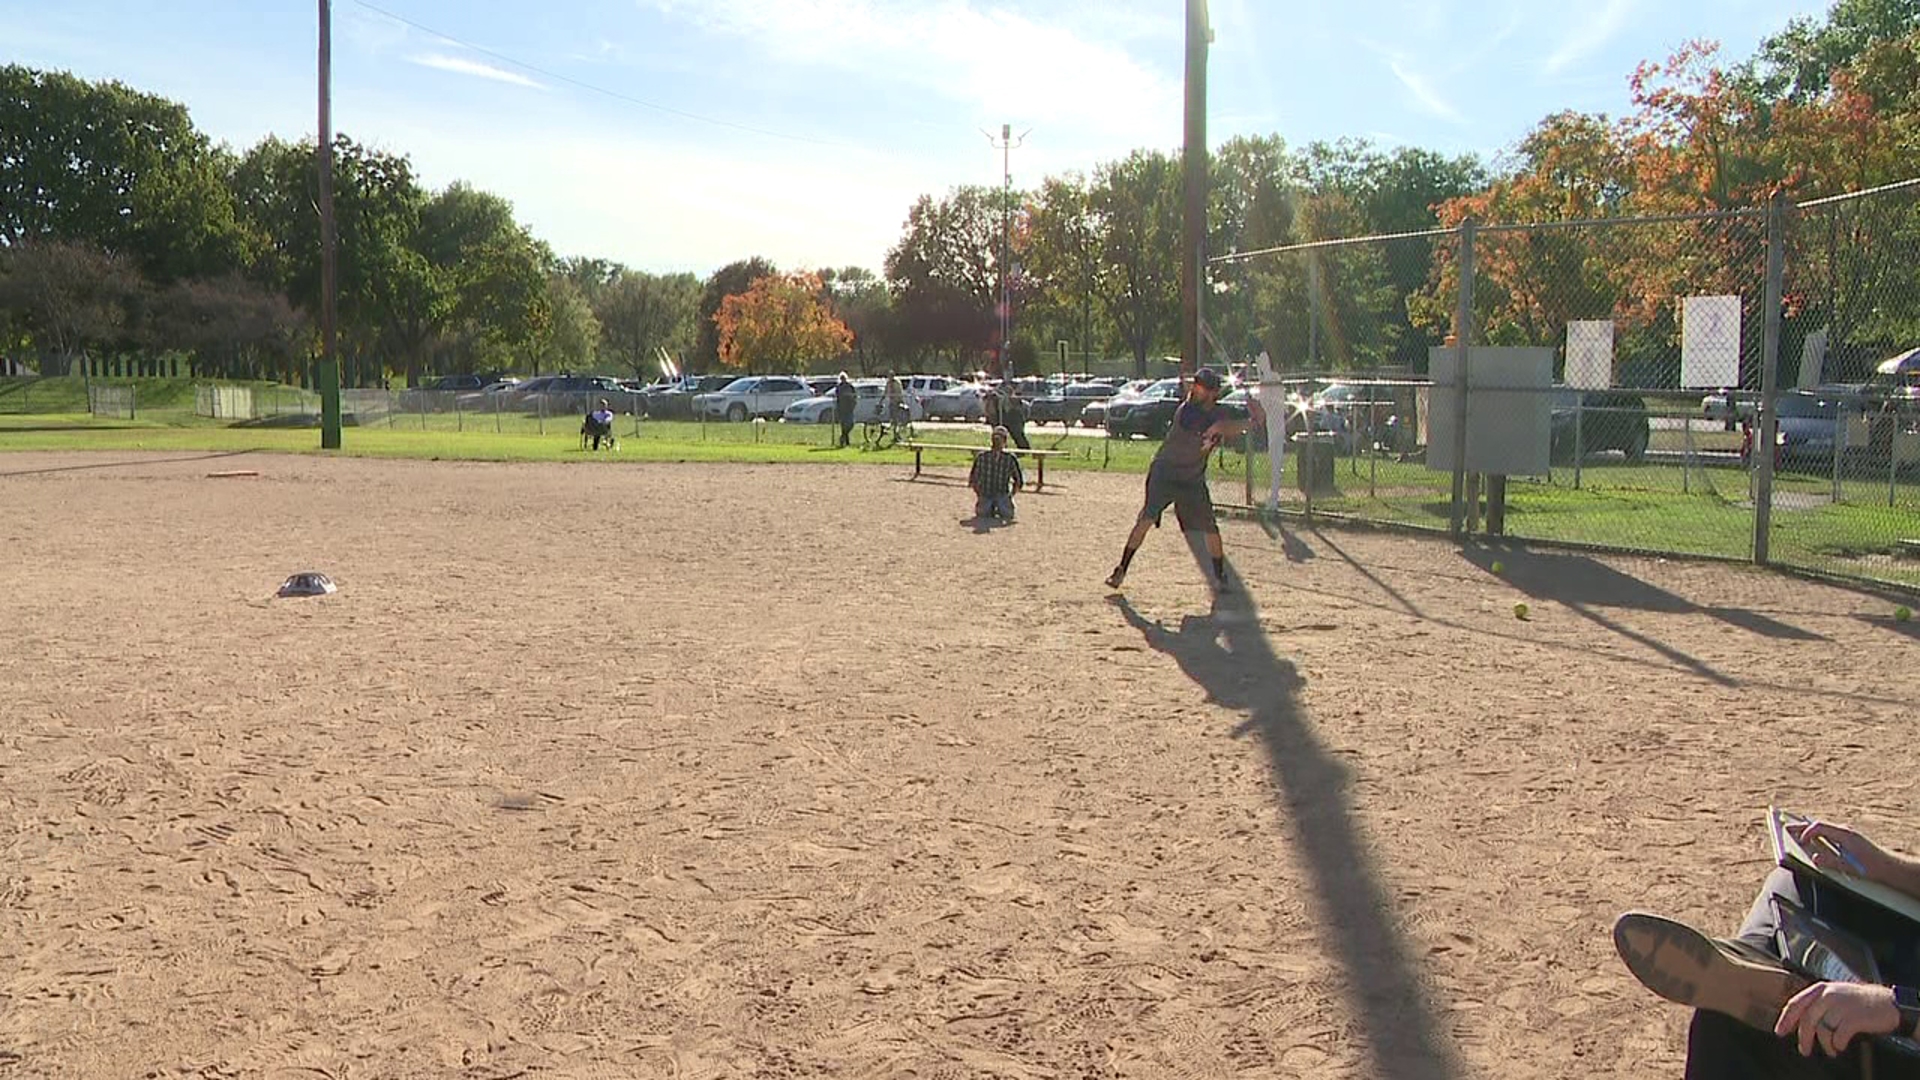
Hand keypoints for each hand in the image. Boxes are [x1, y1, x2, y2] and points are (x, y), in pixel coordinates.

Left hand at [1776, 981, 1899, 1056]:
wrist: (1889, 1003)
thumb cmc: (1860, 1002)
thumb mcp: (1835, 995)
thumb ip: (1817, 1003)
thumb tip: (1798, 1022)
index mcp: (1821, 989)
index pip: (1795, 1004)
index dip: (1785, 1019)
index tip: (1779, 1032)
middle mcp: (1829, 994)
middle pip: (1807, 1019)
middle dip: (1804, 1038)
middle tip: (1804, 1051)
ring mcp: (1842, 1005)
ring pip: (1822, 1029)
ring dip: (1825, 1044)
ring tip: (1831, 1050)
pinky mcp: (1854, 1017)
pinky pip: (1838, 1035)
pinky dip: (1838, 1044)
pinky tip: (1841, 1046)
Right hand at [1789, 820, 1897, 883]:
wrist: (1889, 867)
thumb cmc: (1871, 867)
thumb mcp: (1850, 866)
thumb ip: (1831, 862)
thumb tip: (1813, 858)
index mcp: (1845, 834)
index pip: (1820, 826)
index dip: (1806, 832)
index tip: (1798, 840)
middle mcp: (1844, 831)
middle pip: (1818, 825)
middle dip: (1801, 827)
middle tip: (1784, 827)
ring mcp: (1846, 834)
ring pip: (1822, 829)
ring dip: (1807, 830)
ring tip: (1792, 832)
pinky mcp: (1847, 839)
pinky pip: (1827, 834)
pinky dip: (1815, 835)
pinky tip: (1808, 840)